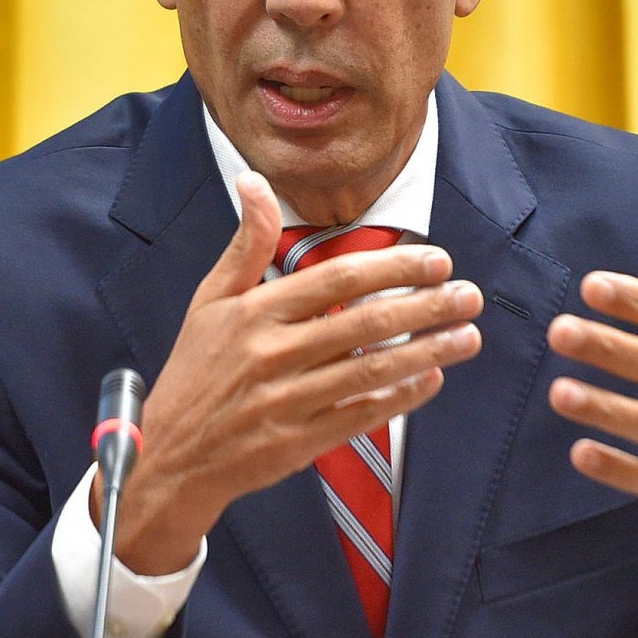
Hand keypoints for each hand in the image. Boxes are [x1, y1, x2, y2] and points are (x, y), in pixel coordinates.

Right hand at [100, 171, 484, 574]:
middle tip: (469, 296)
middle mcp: (270, 355)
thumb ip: (245, 244)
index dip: (392, 268)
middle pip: (363, 324)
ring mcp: (285, 402)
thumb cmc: (196, 371)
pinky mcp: (296, 443)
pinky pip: (360, 416)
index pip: (336, 280)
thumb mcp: (210, 301)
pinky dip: (400, 398)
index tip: (436, 260)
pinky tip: (432, 380)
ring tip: (468, 337)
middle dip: (424, 307)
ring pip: (369, 371)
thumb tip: (253, 181)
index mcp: (253, 313)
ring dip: (426, 352)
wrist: (168, 456)